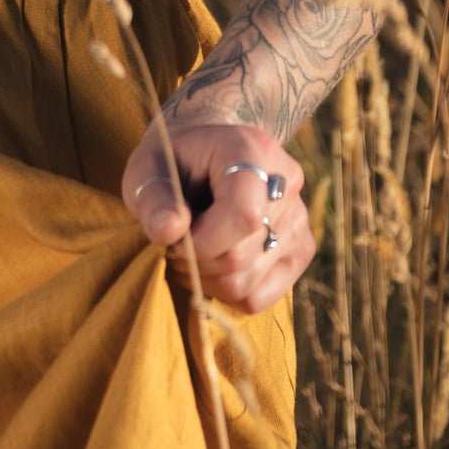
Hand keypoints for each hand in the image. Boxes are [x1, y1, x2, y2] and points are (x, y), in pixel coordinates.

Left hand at [120, 120, 314, 315]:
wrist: (203, 152)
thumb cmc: (172, 161)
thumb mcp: (147, 168)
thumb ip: (153, 198)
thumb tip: (170, 232)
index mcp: (254, 151)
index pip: (243, 215)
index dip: (202, 240)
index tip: (173, 237)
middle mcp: (288, 183)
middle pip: (240, 256)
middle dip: (195, 258)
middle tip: (175, 241)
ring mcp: (299, 219)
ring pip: (248, 282)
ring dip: (206, 277)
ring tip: (190, 249)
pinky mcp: (301, 249)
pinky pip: (260, 296)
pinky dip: (227, 290)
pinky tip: (211, 263)